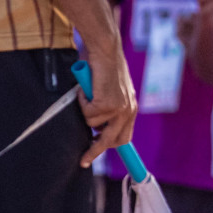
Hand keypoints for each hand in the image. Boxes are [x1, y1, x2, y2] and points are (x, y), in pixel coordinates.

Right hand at [78, 45, 136, 167]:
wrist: (106, 52)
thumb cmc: (104, 68)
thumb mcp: (111, 92)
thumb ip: (109, 109)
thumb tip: (97, 129)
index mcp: (131, 109)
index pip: (124, 136)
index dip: (113, 148)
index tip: (102, 160)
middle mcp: (128, 111)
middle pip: (111, 141)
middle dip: (94, 151)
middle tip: (83, 160)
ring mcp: (118, 108)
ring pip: (92, 125)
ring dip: (85, 110)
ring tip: (89, 92)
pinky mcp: (107, 104)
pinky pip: (86, 113)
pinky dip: (82, 101)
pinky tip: (88, 87)